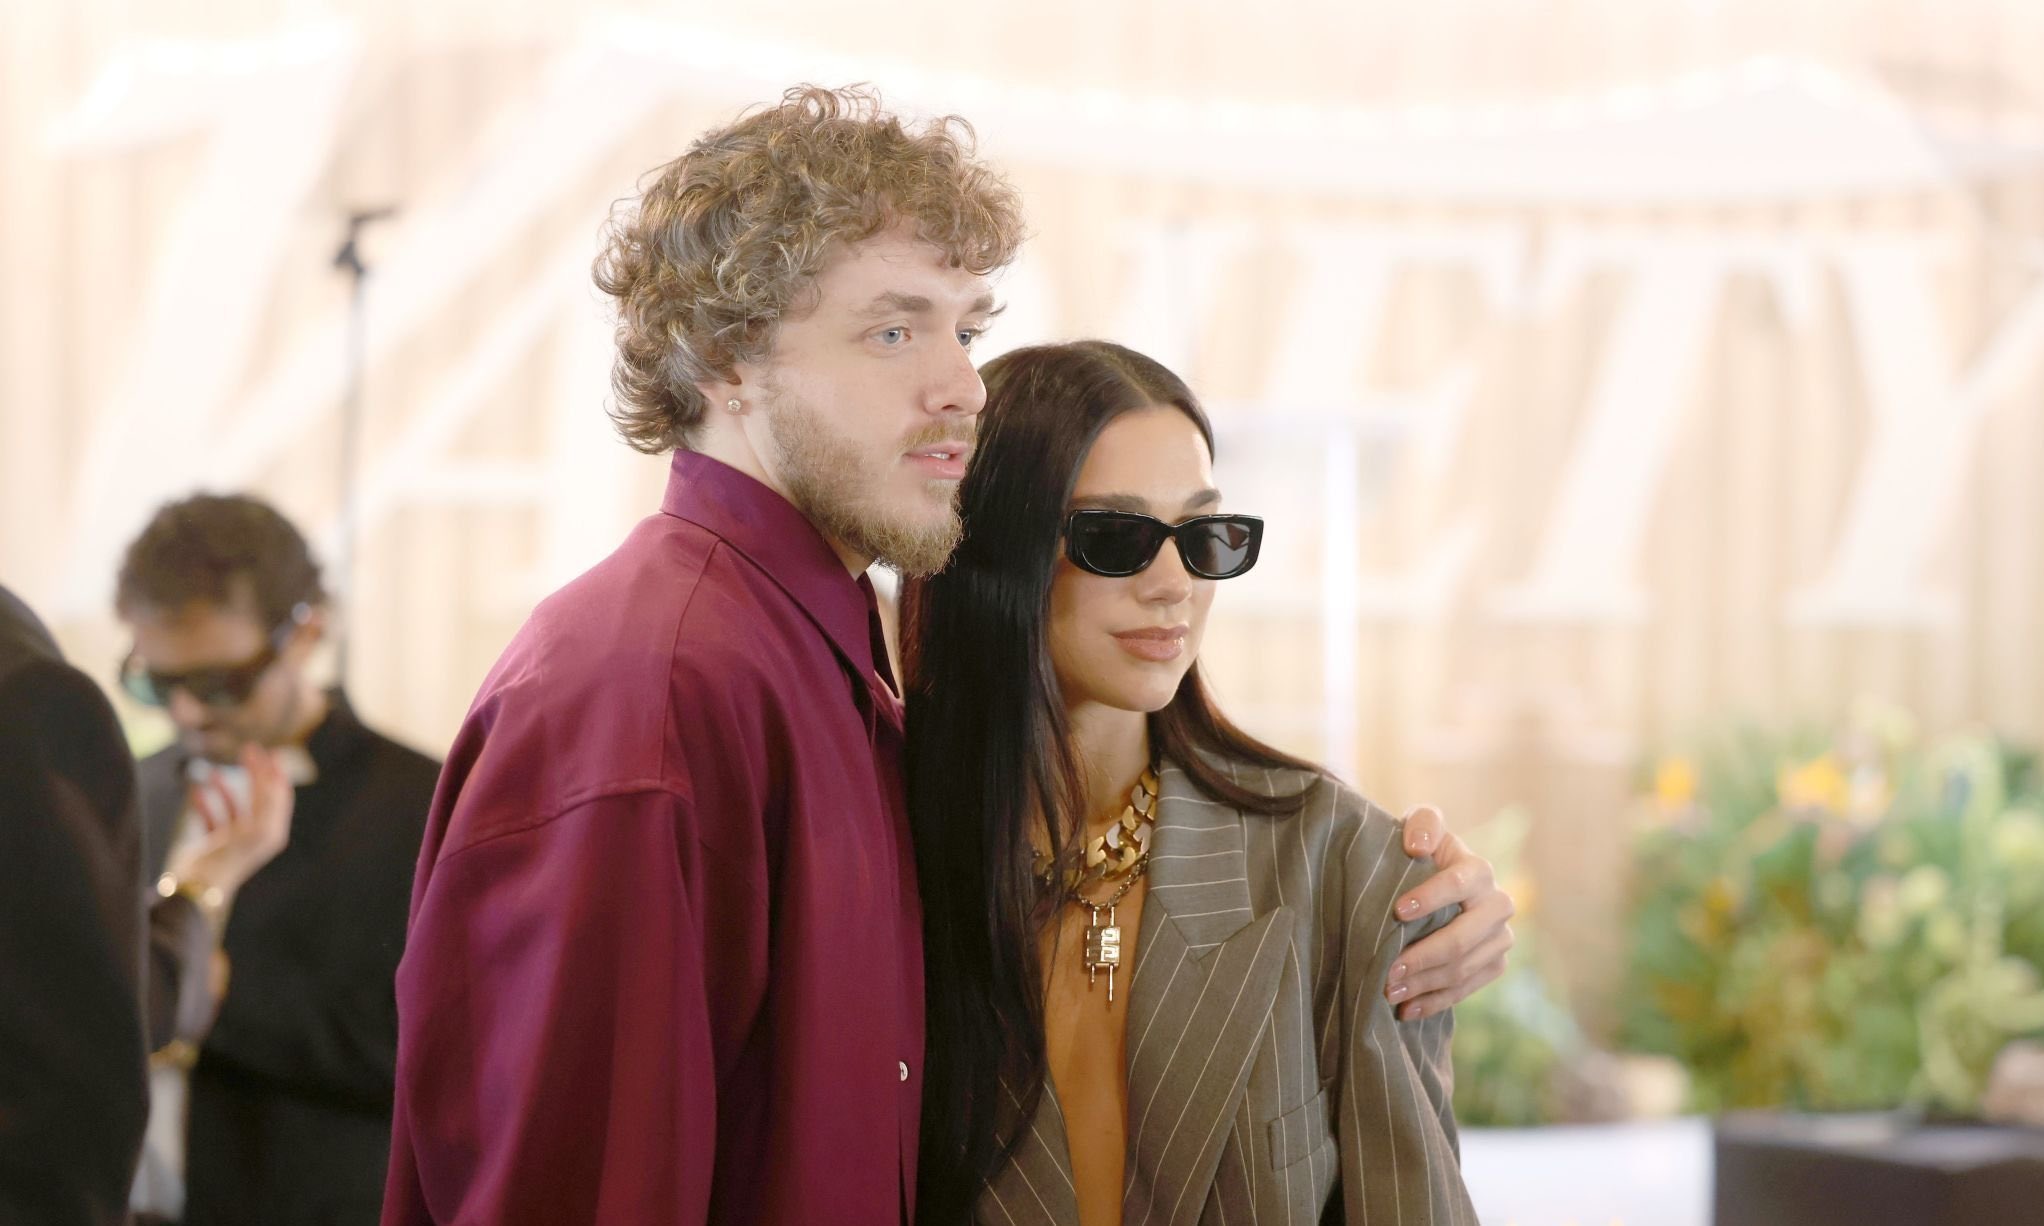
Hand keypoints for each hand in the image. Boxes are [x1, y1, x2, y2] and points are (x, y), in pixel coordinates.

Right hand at [167, 743, 294, 902]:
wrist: (198, 889)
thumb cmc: (228, 860)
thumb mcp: (255, 828)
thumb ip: (266, 801)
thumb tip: (275, 774)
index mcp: (271, 832)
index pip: (279, 796)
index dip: (276, 773)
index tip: (271, 752)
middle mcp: (255, 835)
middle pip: (259, 796)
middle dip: (254, 773)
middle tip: (247, 750)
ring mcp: (233, 840)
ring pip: (232, 805)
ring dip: (224, 787)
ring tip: (213, 772)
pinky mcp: (212, 844)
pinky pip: (211, 817)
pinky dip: (204, 804)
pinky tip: (194, 792)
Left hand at [1383, 805, 1514, 1021]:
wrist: (1436, 883)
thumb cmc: (1421, 852)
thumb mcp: (1421, 826)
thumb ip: (1423, 824)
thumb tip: (1419, 847)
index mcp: (1479, 871)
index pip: (1457, 884)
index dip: (1429, 898)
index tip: (1396, 911)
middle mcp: (1498, 904)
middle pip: (1461, 938)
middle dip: (1423, 957)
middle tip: (1388, 971)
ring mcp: (1500, 938)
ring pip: (1462, 968)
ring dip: (1425, 984)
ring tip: (1389, 992)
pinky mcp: (1496, 964)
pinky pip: (1468, 989)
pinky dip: (1436, 1002)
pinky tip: (1407, 1011)